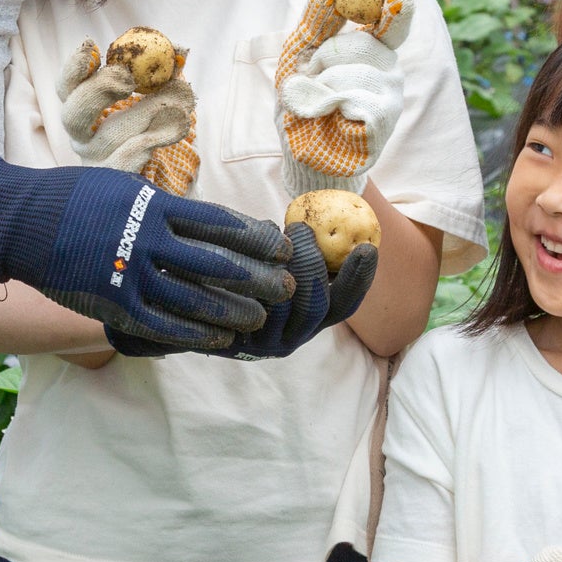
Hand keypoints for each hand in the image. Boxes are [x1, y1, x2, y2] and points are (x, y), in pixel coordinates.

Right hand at [0, 160, 291, 354]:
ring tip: (259, 319)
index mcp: (154, 206)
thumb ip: (165, 206)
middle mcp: (147, 240)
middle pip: (216, 263)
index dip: (256, 239)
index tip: (283, 248)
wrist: (21, 223)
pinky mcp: (112, 304)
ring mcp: (129, 275)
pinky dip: (194, 335)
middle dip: (258, 278)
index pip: (220, 223)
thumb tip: (208, 220)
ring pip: (195, 299)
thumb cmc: (76, 199)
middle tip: (287, 287)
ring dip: (233, 311)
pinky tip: (218, 340)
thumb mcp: (126, 187)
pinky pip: (162, 326)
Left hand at [215, 218, 376, 359]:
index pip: (344, 305)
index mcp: (310, 322)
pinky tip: (243, 250)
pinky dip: (250, 271)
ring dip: (281, 263)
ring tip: (271, 234)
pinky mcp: (232, 340)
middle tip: (302, 229)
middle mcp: (291, 338)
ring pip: (283, 305)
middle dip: (312, 262)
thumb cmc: (244, 274)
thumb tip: (318, 218)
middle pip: (316, 305)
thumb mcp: (277, 263)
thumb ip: (298, 252)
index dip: (359, 278)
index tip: (368, 248)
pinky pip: (248, 304)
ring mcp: (261, 343)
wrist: (193, 305)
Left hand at [276, 0, 411, 194]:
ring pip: (353, 74)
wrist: (301, 147)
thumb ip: (318, 18)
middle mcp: (389, 66)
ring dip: (322, 88)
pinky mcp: (385, 119)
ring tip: (322, 104)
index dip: (397, 6)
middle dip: (323, 61)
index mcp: (372, 46)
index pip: (392, 20)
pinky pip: (355, 100)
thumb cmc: (304, 97)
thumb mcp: (301, 52)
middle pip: (357, 44)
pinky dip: (330, 109)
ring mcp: (392, 93)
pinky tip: (334, 119)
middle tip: (315, 81)